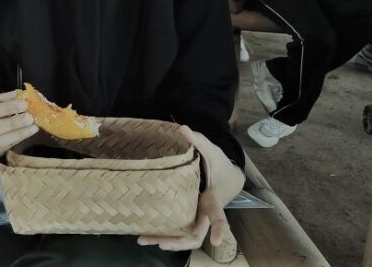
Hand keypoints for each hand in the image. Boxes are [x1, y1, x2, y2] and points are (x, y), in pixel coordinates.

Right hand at [0, 90, 38, 158]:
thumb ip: (3, 99)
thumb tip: (20, 95)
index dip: (6, 108)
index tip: (24, 104)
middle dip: (13, 124)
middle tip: (30, 117)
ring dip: (18, 134)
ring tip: (33, 127)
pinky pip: (4, 148)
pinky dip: (17, 140)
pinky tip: (27, 133)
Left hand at [138, 126, 244, 251]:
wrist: (229, 177)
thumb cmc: (220, 165)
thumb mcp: (212, 151)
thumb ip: (197, 140)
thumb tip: (182, 128)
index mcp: (213, 199)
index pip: (218, 216)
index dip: (219, 228)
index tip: (217, 240)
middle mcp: (205, 213)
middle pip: (196, 235)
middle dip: (178, 242)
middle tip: (159, 243)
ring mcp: (197, 217)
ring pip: (186, 237)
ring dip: (166, 241)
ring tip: (142, 240)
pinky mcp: (189, 216)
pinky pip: (179, 230)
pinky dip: (164, 233)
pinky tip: (145, 232)